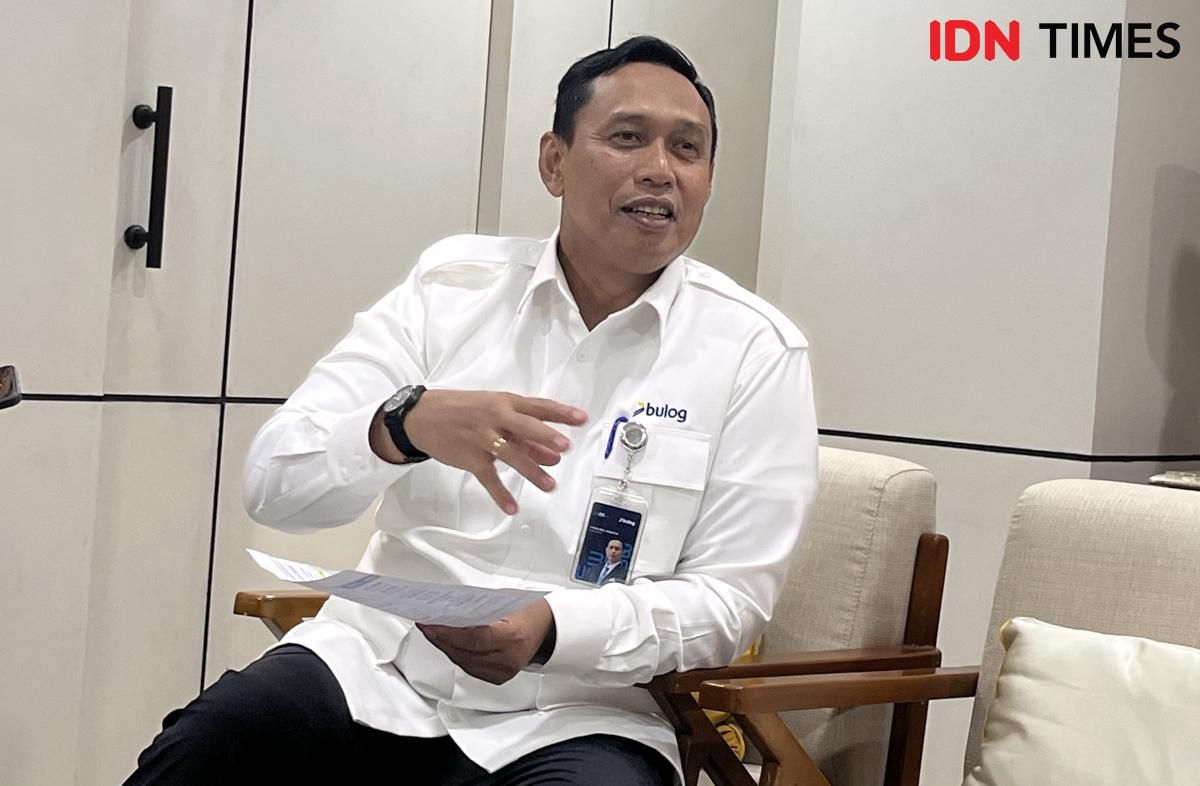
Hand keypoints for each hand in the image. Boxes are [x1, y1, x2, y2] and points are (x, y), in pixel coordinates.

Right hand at [403, 390, 586, 513]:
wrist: (422, 416)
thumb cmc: (462, 410)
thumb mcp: (494, 411)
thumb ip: (523, 433)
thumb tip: (551, 452)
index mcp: (504, 402)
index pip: (538, 406)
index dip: (561, 413)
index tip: (581, 418)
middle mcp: (495, 418)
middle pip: (525, 427)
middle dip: (546, 437)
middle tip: (564, 448)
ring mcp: (482, 438)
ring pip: (511, 455)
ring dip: (532, 471)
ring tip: (550, 485)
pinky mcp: (470, 458)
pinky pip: (489, 478)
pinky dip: (500, 494)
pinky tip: (512, 507)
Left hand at [417, 599, 554, 684]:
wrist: (551, 629)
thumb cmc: (531, 611)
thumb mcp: (506, 603)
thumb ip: (479, 611)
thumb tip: (450, 611)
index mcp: (512, 636)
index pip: (471, 638)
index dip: (447, 633)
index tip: (430, 624)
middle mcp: (508, 657)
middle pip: (464, 653)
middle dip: (441, 639)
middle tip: (426, 626)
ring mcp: (504, 670)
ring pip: (465, 663)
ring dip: (447, 649)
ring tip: (434, 634)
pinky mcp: (500, 677)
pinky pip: (472, 669)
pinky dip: (459, 657)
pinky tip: (449, 646)